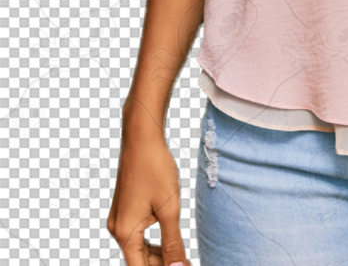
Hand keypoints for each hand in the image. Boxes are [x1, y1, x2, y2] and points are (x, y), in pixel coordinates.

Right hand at [107, 121, 188, 265]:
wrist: (142, 138)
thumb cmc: (155, 169)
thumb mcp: (169, 208)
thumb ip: (173, 242)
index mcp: (125, 233)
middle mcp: (117, 229)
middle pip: (138, 260)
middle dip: (161, 265)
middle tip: (185, 263)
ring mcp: (119, 219)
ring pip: (138, 248)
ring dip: (158, 256)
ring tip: (180, 258)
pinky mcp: (124, 209)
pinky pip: (137, 234)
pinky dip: (152, 242)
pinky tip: (168, 242)